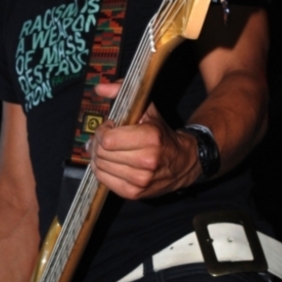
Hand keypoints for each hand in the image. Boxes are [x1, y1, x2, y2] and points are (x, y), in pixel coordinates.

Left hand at [88, 81, 201, 198]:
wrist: (184, 162)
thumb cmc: (161, 133)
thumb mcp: (146, 109)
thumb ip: (122, 92)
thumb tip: (99, 87)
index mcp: (150, 138)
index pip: (107, 140)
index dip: (103, 131)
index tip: (110, 127)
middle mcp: (147, 161)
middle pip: (102, 154)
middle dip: (98, 144)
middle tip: (104, 139)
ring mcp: (141, 180)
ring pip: (101, 168)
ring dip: (98, 157)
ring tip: (107, 150)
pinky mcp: (136, 194)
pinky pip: (105, 182)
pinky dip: (102, 171)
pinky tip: (110, 162)